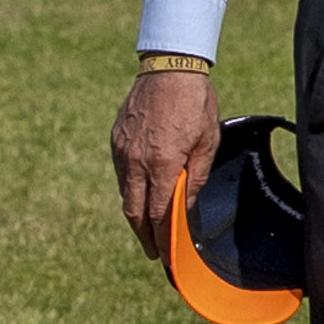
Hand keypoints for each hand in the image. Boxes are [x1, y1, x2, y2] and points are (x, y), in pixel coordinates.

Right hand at [112, 63, 218, 250]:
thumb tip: (185, 207)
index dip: (162, 239)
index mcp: (162, 164)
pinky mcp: (116, 140)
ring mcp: (122, 151)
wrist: (169, 67)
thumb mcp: (207, 142)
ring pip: (125, 194)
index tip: (166, 257)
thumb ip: (195, 178)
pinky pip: (121, 174)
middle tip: (154, 252)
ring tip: (148, 229)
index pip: (158, 214)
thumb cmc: (195, 103)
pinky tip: (141, 195)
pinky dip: (130, 190)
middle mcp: (137, 161)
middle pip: (134, 212)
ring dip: (136, 214)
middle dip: (144, 237)